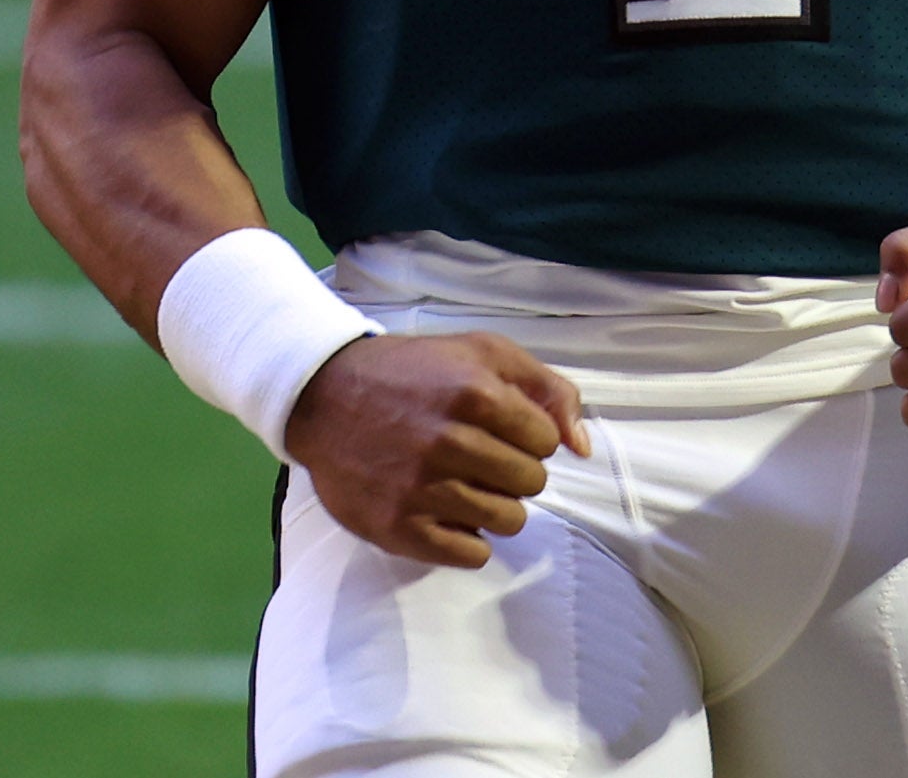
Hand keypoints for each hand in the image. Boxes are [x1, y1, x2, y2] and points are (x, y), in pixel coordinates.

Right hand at [284, 333, 590, 568]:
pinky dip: (468, 536)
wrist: (324, 398)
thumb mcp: (484, 354)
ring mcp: (422, 488)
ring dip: (495, 504)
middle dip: (515, 471)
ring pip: (509, 521)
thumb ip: (547, 389)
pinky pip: (471, 553)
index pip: (546, 442)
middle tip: (480, 456)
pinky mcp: (399, 527)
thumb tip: (582, 448)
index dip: (529, 436)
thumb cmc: (414, 373)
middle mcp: (449, 442)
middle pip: (532, 484)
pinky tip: (446, 509)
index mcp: (475, 393)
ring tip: (463, 481)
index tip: (500, 429)